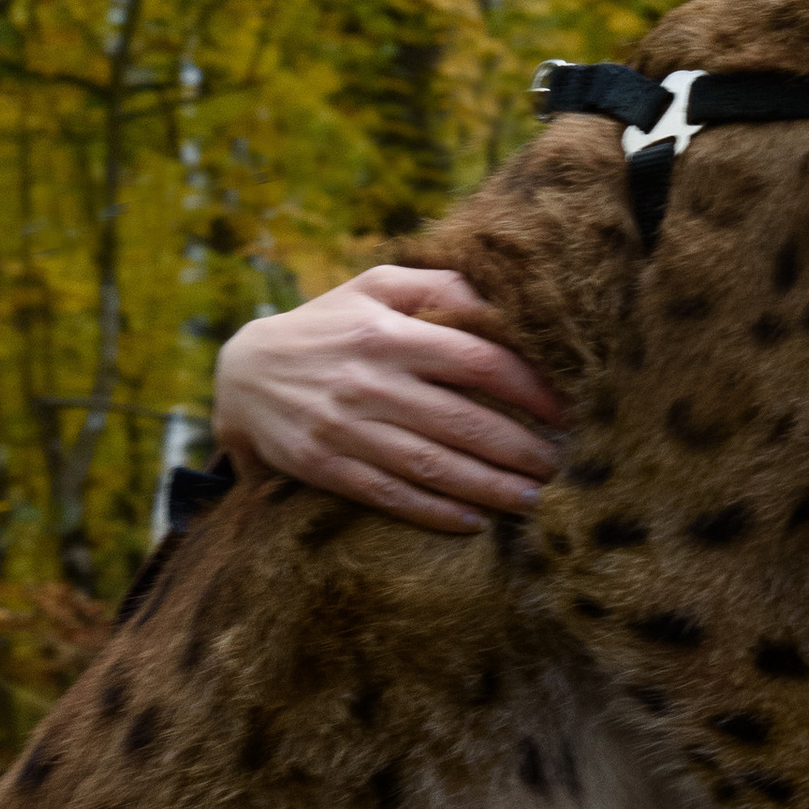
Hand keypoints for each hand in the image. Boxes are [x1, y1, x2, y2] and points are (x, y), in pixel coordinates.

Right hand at [210, 267, 568, 533]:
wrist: (243, 373)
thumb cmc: (328, 325)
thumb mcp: (374, 287)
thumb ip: (437, 285)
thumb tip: (501, 299)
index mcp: (390, 333)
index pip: (479, 361)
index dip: (531, 390)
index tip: (565, 412)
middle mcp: (371, 381)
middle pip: (464, 421)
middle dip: (521, 448)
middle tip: (562, 466)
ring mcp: (346, 427)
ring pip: (433, 465)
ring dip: (491, 488)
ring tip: (535, 500)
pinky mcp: (326, 466)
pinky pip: (391, 495)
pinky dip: (435, 512)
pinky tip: (475, 522)